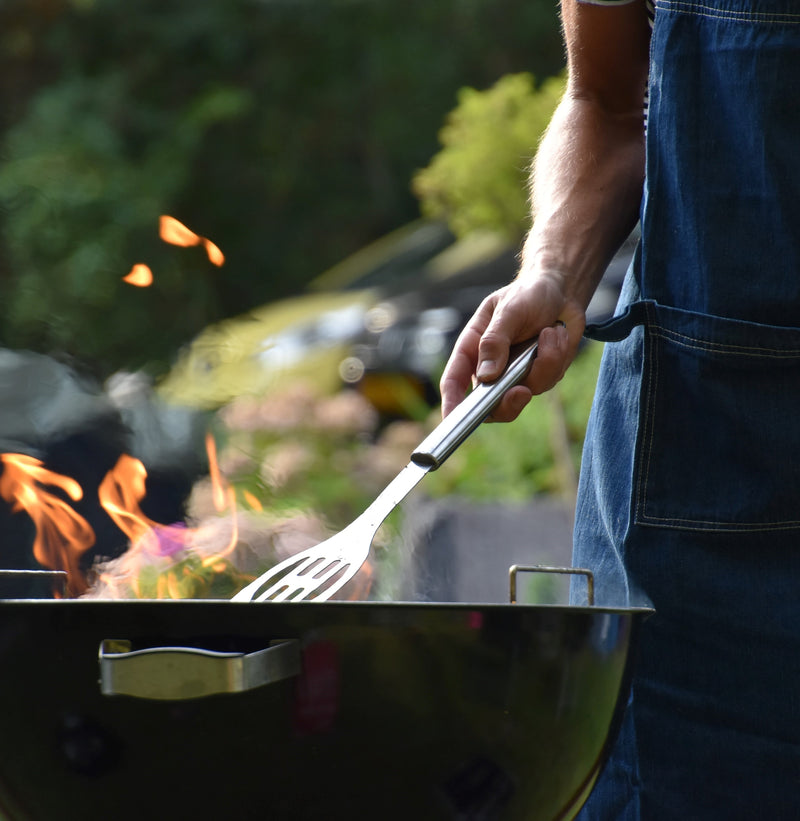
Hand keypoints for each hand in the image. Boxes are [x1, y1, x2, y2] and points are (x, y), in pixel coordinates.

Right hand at [439, 274, 585, 421]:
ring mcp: (515, 375)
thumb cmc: (527, 295)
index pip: (454, 382)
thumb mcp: (508, 310)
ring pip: (525, 392)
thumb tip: (486, 376)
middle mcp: (490, 368)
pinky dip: (557, 358)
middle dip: (507, 404)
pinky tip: (557, 335)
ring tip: (550, 332)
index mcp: (472, 350)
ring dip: (543, 364)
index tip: (452, 420)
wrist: (561, 292)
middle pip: (489, 405)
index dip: (451, 404)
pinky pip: (548, 381)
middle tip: (521, 392)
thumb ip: (495, 341)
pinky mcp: (539, 376)